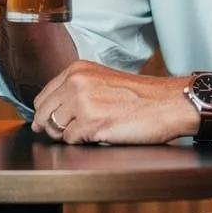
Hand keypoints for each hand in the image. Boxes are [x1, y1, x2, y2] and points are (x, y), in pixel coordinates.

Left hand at [31, 61, 192, 144]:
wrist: (167, 103)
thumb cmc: (141, 95)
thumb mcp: (102, 80)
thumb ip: (76, 90)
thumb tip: (51, 112)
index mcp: (77, 70)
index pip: (43, 95)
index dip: (44, 113)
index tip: (46, 122)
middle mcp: (76, 82)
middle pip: (44, 113)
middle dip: (50, 127)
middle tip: (65, 133)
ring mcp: (83, 102)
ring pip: (56, 128)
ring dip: (69, 135)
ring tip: (89, 131)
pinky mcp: (92, 122)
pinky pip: (71, 140)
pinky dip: (82, 142)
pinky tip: (99, 135)